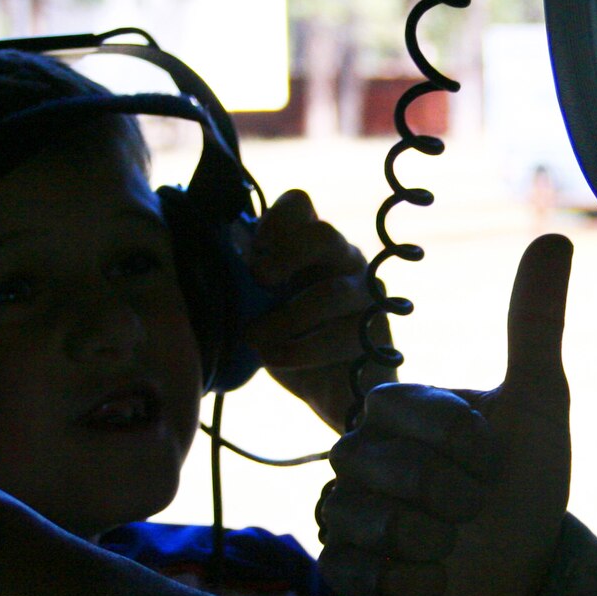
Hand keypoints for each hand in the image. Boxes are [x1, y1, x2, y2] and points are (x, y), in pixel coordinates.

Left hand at [245, 189, 393, 431]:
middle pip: (323, 234)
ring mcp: (364, 294)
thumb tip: (221, 266)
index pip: (298, 204)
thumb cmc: (290, 341)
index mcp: (310, 244)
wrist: (331, 391)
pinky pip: (339, 337)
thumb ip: (246, 283)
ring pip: (330, 293)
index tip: (250, 257)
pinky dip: (299, 350)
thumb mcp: (260, 308)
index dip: (271, 223)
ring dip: (284, 319)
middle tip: (260, 282)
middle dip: (285, 256)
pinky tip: (275, 357)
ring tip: (254, 339)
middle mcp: (343, 259)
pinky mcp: (375, 331)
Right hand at [317, 234, 572, 595]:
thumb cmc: (526, 477)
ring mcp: (347, 513)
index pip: (393, 408)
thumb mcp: (538, 402)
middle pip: (358, 461)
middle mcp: (360, 455)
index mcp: (398, 410)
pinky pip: (349, 573)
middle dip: (437, 491)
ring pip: (347, 517)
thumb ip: (535, 324)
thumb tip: (554, 238)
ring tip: (452, 545)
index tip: (494, 460)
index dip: (452, 440)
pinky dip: (404, 584)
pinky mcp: (346, 571)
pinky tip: (436, 580)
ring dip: (421, 540)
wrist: (527, 565)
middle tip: (476, 506)